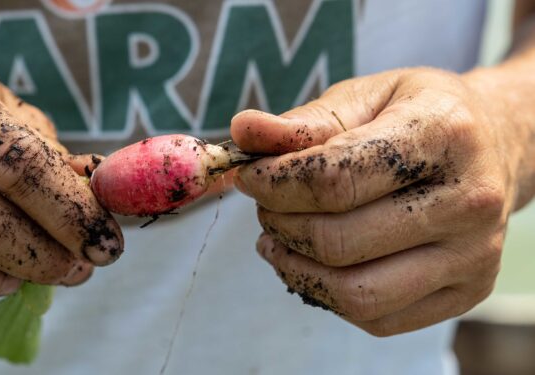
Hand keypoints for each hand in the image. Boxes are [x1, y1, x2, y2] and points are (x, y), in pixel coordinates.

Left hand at [231, 67, 524, 335]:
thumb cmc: (418, 115)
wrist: (495, 145)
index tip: (249, 177)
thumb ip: (303, 121)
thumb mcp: (365, 97)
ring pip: (356, 293)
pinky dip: (326, 295)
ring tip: (277, 237)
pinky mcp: (466, 292)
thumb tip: (242, 130)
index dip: (274, 184)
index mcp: (442, 134)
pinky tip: (310, 262)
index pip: (334, 179)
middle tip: (266, 205)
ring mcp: (471, 255)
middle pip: (338, 241)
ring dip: (296, 267)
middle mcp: (468, 200)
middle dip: (280, 224)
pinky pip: (377, 318)